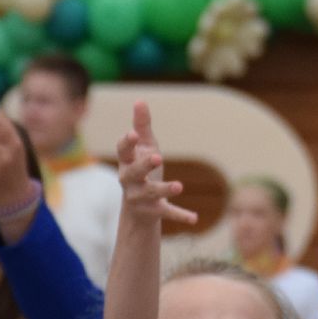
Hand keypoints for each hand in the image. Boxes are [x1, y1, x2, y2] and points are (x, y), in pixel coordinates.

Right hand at [115, 101, 197, 225]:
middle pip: (133, 173)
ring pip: (151, 193)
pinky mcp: (153, 211)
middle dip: (144, 165)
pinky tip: (195, 218)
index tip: (133, 134)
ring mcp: (140, 198)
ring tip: (180, 185)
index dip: (126, 143)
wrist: (139, 208)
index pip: (122, 152)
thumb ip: (142, 126)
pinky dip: (180, 215)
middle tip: (158, 157)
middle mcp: (129, 181)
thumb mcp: (144, 147)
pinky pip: (166, 213)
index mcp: (126, 162)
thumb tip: (139, 100)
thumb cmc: (142, 169)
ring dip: (165, 190)